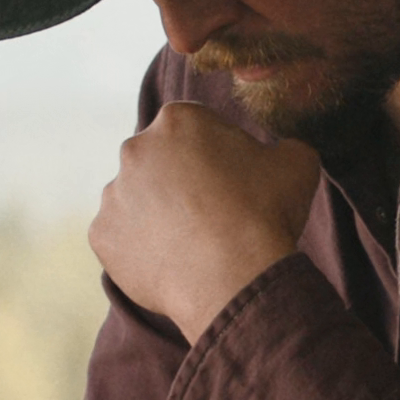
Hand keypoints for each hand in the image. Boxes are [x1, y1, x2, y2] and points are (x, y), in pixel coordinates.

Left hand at [90, 101, 321, 340]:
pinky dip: (143, 247)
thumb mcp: (297, 163)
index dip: (219, 153)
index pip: (196, 128)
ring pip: (138, 199)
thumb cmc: (265, 214)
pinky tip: (174, 261)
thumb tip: (281, 152)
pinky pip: (123, 237)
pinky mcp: (102, 235)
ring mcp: (113, 194)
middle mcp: (135, 149)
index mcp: (178, 120)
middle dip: (181, 180)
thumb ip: (285, 146)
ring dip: (159, 213)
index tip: (234, 180)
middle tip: (214, 212)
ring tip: (194, 242)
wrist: (234, 279)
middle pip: (160, 160)